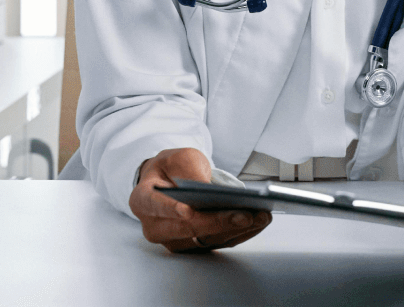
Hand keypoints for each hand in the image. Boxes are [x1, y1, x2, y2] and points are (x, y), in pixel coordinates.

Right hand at [129, 147, 271, 252]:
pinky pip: (217, 243)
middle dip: (218, 222)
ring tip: (261, 216)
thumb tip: (206, 188)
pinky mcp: (193, 245)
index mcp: (143, 200)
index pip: (154, 206)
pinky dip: (240, 233)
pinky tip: (258, 222)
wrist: (171, 180)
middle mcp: (155, 226)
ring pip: (205, 239)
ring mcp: (173, 239)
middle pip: (186, 228)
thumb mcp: (179, 158)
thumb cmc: (173, 168)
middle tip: (245, 214)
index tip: (187, 211)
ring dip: (236, 230)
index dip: (169, 210)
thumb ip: (189, 170)